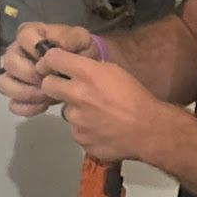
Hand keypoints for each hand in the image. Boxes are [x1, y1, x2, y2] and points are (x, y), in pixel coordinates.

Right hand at [0, 21, 95, 117]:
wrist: (82, 70)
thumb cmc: (78, 50)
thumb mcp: (81, 39)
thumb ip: (71, 38)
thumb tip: (59, 45)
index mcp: (31, 34)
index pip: (23, 36)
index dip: (36, 49)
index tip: (50, 59)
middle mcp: (17, 52)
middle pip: (10, 62)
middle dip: (30, 75)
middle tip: (48, 81)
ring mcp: (14, 74)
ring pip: (5, 84)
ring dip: (26, 93)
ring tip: (47, 96)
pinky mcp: (17, 94)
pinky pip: (13, 104)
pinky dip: (27, 107)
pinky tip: (44, 106)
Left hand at [39, 49, 162, 164]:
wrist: (148, 130)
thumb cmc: (135, 97)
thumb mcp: (115, 72)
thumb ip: (90, 69)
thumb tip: (72, 68)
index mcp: (88, 73)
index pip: (52, 58)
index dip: (50, 61)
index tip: (52, 65)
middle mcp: (77, 95)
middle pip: (47, 85)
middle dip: (54, 85)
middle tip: (68, 89)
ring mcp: (76, 120)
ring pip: (65, 111)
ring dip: (76, 111)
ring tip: (98, 115)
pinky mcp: (79, 139)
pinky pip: (76, 130)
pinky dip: (85, 129)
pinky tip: (102, 129)